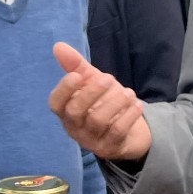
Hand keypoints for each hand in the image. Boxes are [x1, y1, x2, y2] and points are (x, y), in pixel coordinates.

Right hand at [49, 43, 150, 160]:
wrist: (129, 130)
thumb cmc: (103, 102)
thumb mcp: (91, 81)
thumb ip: (75, 66)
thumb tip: (58, 46)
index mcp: (65, 111)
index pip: (55, 103)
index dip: (64, 89)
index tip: (77, 76)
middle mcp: (74, 128)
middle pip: (75, 112)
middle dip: (91, 93)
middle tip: (108, 79)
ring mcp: (91, 140)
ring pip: (98, 121)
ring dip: (115, 102)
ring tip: (129, 92)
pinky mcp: (110, 148)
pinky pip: (117, 132)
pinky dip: (128, 116)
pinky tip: (137, 104)